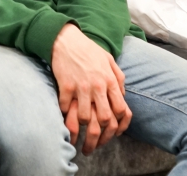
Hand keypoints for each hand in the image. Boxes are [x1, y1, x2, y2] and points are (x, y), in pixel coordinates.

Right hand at [51, 24, 131, 154]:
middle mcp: (97, 86)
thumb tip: (122, 96)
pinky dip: (64, 118)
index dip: (118, 126)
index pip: (120, 110)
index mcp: (110, 81)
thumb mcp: (109, 60)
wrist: (66, 39)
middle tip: (95, 146)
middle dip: (100, 137)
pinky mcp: (65, 86)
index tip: (113, 133)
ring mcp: (80, 87)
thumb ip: (118, 79)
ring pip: (83, 118)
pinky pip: (65, 108)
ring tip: (78, 139)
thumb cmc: (88, 50)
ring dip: (81, 131)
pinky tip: (64, 123)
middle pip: (103, 119)